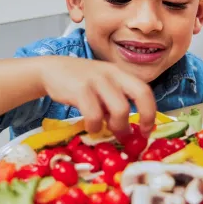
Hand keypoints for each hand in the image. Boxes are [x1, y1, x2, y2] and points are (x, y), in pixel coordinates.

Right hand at [39, 57, 155, 137]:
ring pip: (120, 108)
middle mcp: (113, 74)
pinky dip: (95, 126)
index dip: (151, 112)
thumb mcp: (102, 86)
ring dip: (117, 126)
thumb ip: (114, 103)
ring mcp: (98, 80)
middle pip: (141, 93)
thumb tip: (127, 129)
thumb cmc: (80, 82)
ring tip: (107, 130)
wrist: (52, 69)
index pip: (145, 90)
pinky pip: (95, 114)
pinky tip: (90, 126)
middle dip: (145, 117)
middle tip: (134, 133)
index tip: (146, 130)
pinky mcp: (81, 89)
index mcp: (121, 73)